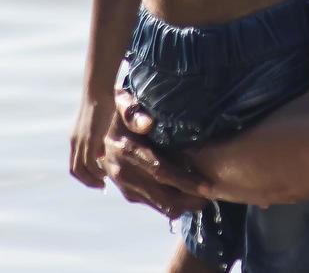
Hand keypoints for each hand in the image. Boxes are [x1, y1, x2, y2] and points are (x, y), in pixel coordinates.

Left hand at [69, 96, 113, 188]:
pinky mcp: (89, 138)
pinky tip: (104, 173)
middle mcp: (75, 141)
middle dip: (87, 181)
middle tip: (100, 186)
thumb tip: (99, 155)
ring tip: (103, 183)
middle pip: (75, 170)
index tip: (96, 179)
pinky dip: (96, 172)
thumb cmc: (101, 103)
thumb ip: (97, 140)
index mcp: (75, 138)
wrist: (98, 90)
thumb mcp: (98, 126)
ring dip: (92, 179)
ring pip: (81, 169)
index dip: (84, 175)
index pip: (74, 164)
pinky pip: (89, 162)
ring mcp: (81, 141)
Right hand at [101, 89, 211, 218]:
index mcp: (126, 152)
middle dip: (190, 200)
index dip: (186, 181)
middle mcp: (124, 174)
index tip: (208, 186)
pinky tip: (188, 195)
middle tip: (213, 196)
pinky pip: (156, 204)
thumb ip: (132, 111)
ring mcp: (125, 187)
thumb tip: (146, 123)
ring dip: (184, 204)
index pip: (160, 171)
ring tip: (205, 197)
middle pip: (164, 196)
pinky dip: (174, 203)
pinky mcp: (129, 194)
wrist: (96, 133)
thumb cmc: (118, 112)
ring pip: (161, 205)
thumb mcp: (122, 103)